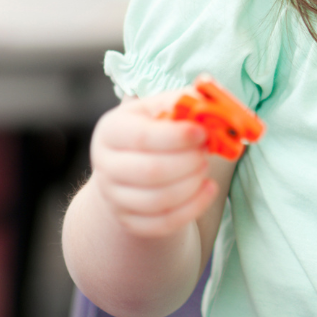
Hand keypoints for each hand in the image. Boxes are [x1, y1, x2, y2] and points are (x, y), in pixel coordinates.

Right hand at [89, 90, 219, 237]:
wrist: (132, 164)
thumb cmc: (156, 129)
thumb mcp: (164, 106)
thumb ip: (187, 100)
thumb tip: (211, 92)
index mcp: (111, 130)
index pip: (141, 137)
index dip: (176, 137)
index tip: (203, 133)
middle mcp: (105, 165)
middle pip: (151, 172)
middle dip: (188, 162)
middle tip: (207, 152)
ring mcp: (114, 197)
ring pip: (158, 200)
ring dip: (192, 184)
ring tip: (204, 167)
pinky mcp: (129, 221)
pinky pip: (163, 223)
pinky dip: (192, 208)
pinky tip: (208, 189)